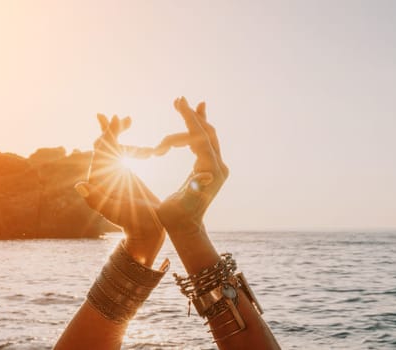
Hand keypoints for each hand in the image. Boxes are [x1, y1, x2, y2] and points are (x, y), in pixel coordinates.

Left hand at [75, 115, 164, 265]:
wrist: (146, 229)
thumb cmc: (133, 223)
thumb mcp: (115, 212)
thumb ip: (97, 200)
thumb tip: (79, 185)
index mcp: (97, 182)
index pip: (99, 153)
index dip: (106, 136)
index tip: (113, 119)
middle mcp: (102, 175)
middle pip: (103, 147)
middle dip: (111, 130)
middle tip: (120, 116)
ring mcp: (113, 173)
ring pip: (112, 148)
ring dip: (118, 133)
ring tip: (127, 119)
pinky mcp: (123, 173)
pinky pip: (122, 153)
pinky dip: (128, 143)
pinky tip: (130, 132)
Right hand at [156, 97, 228, 235]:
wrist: (185, 228)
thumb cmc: (178, 217)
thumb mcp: (184, 203)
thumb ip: (194, 188)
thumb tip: (204, 175)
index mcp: (211, 171)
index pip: (201, 138)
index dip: (190, 119)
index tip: (179, 102)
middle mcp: (217, 167)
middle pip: (207, 133)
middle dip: (192, 116)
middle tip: (178, 100)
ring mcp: (215, 167)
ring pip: (207, 136)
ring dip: (195, 121)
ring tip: (183, 104)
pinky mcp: (209, 169)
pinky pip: (205, 144)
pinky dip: (198, 130)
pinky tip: (195, 118)